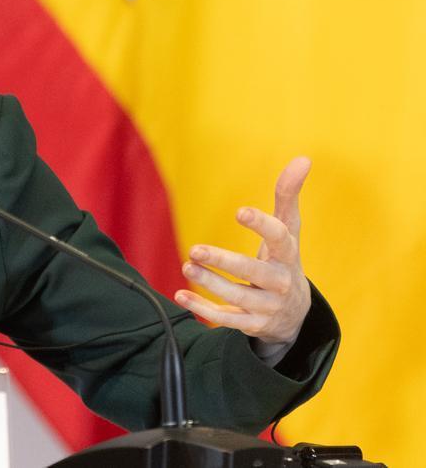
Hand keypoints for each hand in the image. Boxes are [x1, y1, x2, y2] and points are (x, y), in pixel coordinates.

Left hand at [174, 157, 311, 345]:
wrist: (295, 314)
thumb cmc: (284, 260)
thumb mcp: (289, 231)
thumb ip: (288, 196)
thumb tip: (302, 158)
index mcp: (289, 256)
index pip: (280, 238)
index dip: (262, 225)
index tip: (240, 211)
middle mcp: (280, 282)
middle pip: (253, 271)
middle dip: (224, 261)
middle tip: (195, 249)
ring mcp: (266, 306)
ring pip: (237, 296)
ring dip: (210, 282)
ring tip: (188, 265)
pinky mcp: (251, 324)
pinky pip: (225, 319)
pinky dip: (201, 308)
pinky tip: (180, 295)